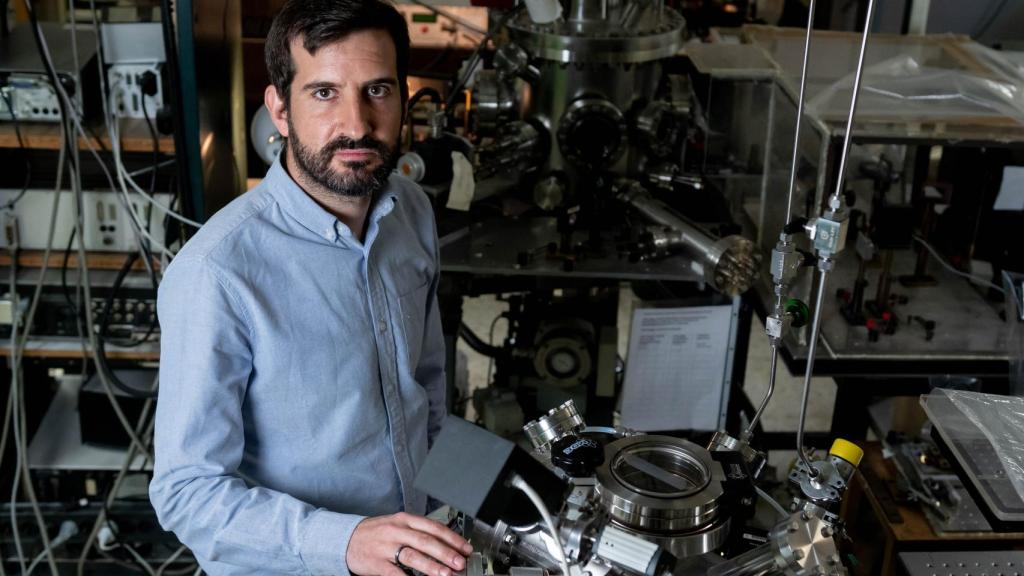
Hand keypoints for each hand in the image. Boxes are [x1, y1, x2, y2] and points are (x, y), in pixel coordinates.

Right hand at [346, 512, 472, 575]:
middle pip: (426, 541)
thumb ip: (419, 532)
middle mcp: (397, 530)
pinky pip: (395, 572)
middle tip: (460, 563)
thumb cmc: (377, 533)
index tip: (466, 548)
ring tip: (447, 574)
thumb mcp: (398, 525)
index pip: (433, 527)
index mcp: (405, 519)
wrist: (346, 539)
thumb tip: (446, 544)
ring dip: (432, 566)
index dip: (452, 538)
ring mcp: (386, 547)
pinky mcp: (377, 563)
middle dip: (446, 553)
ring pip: (413, 556)